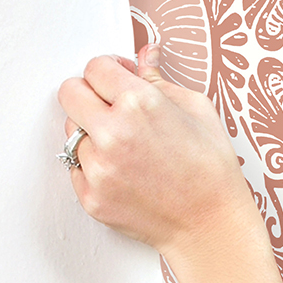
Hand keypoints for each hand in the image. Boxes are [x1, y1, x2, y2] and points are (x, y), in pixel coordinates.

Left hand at [57, 46, 250, 258]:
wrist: (212, 226)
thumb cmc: (213, 171)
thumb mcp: (199, 111)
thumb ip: (161, 80)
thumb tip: (145, 55)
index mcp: (140, 103)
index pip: (95, 68)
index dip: (109, 71)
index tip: (117, 81)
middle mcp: (112, 133)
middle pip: (70, 93)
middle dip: (89, 95)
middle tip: (112, 109)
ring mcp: (99, 168)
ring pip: (72, 133)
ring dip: (93, 135)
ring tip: (127, 150)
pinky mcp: (92, 197)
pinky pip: (77, 169)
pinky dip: (95, 168)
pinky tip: (126, 174)